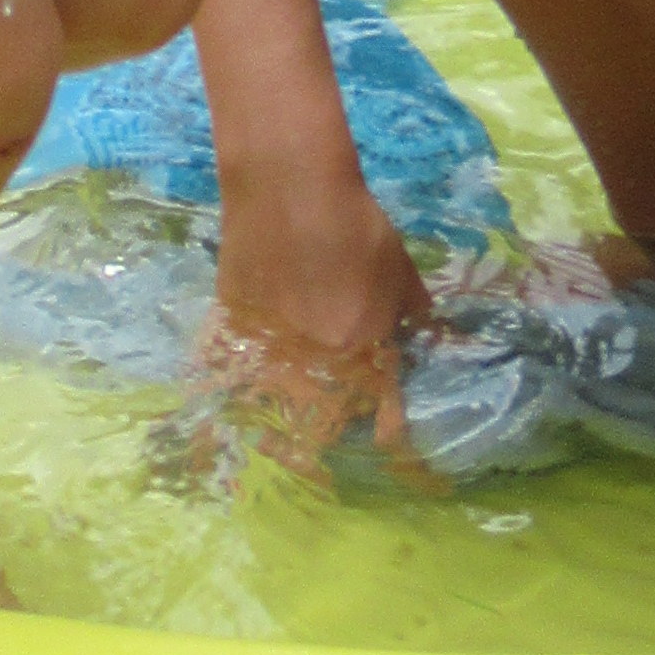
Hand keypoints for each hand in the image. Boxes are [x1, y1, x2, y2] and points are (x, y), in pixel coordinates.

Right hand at [202, 171, 433, 471]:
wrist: (291, 189)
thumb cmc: (358, 227)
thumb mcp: (402, 271)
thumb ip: (416, 315)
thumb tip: (436, 342)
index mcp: (366, 351)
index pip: (385, 416)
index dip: (395, 444)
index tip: (402, 464)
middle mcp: (320, 364)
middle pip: (328, 423)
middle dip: (334, 442)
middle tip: (333, 458)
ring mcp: (273, 350)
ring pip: (278, 409)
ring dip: (283, 427)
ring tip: (281, 447)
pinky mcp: (234, 333)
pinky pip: (230, 376)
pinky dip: (231, 392)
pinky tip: (219, 416)